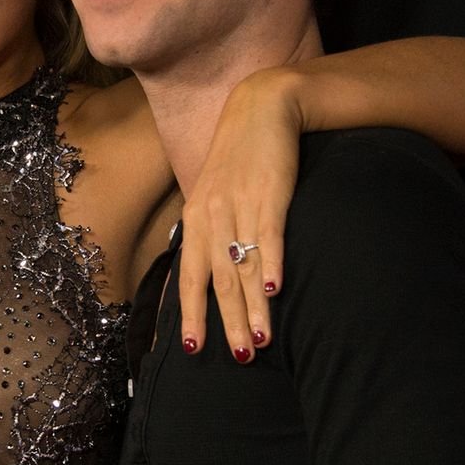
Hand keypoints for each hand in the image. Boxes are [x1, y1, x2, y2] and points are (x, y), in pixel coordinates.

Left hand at [178, 68, 299, 360]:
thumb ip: (211, 231)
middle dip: (227, 322)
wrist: (263, 105)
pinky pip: (268, 234)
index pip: (190, 275)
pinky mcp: (270, 192)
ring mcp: (240, 204)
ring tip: (261, 341)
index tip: (191, 349)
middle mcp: (212, 215)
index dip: (191, 313)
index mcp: (196, 219)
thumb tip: (211, 272)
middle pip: (218, 280)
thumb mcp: (216, 193)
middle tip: (238, 358)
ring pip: (243, 265)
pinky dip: (271, 264)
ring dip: (252, 308)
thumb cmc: (242, 157)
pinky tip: (275, 291)